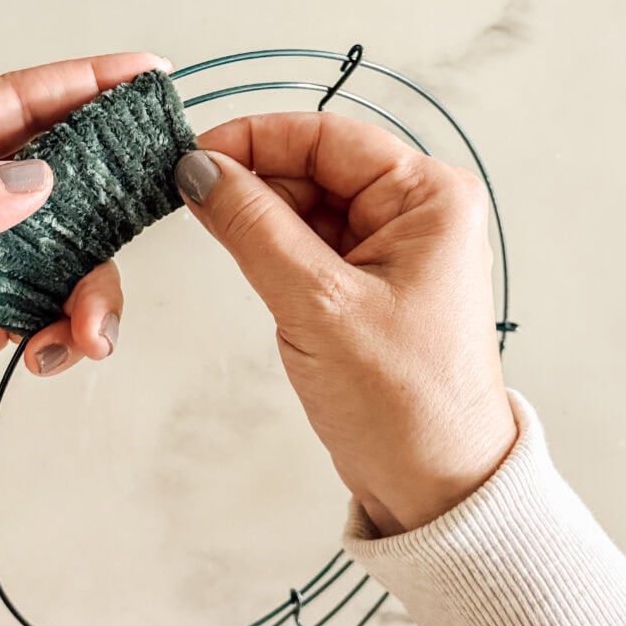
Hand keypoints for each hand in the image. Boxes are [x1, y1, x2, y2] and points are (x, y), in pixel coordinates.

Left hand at [0, 52, 170, 481]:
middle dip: (105, 191)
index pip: (7, 102)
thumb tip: (33, 178)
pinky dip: (68, 330)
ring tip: (88, 326)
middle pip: (50, 173)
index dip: (78, 81)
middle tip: (151, 188)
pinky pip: (50, 308)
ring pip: (63, 249)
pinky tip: (50, 351)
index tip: (139, 72)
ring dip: (91, 287)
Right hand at [175, 112, 517, 534]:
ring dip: (259, 214)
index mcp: (429, 198)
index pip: (329, 137)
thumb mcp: (317, 303)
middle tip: (189, 194)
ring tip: (213, 229)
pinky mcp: (369, 282)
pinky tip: (246, 257)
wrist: (436, 487)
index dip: (256, 138)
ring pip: (308, 204)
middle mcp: (417, 212)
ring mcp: (392, 247)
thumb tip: (200, 169)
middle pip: (316, 166)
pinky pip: (310, 242)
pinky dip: (272, 246)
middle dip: (254, 179)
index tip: (195, 154)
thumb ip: (253, 227)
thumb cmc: (405, 402)